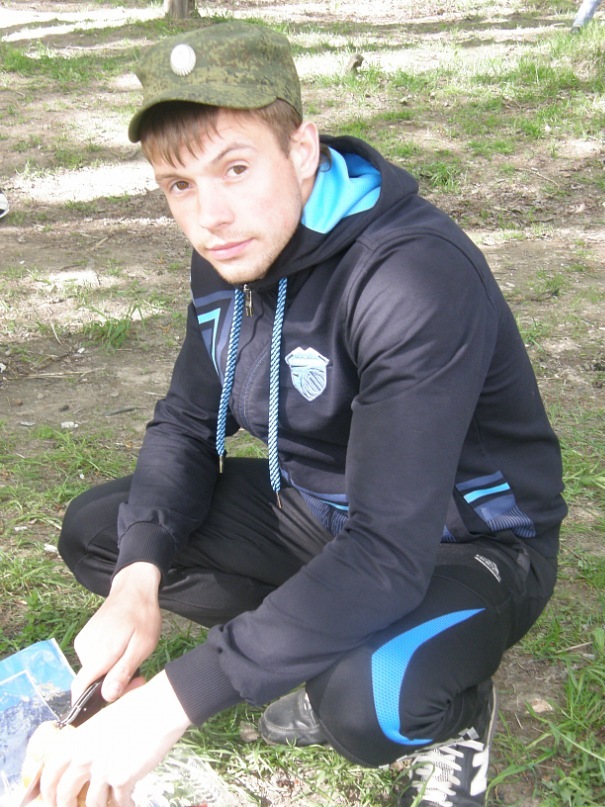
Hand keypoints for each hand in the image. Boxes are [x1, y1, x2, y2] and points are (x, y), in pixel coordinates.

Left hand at [38, 671, 190, 806]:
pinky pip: (120, 801)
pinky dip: (125, 804)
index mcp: (77, 739)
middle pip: (65, 793)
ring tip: (109, 803)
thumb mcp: (104, 719)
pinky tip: (130, 801)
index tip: (52, 797)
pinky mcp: (122, 778)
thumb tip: (86, 761)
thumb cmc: (138, 707)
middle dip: (67, 806)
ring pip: (93, 802)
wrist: (161, 707)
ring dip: (101, 806)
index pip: (51, 771)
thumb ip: (90, 741)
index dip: (48, 789)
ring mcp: (103, 769)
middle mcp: (85, 756)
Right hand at [73, 563, 162, 702]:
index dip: (94, 700)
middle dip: (114, 683)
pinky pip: (93, 659)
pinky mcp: (86, 637)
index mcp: (98, 653)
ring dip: (112, 671)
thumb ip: (123, 672)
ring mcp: (83, 642)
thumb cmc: (142, 617)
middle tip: (139, 675)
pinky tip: (123, 650)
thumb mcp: (142, 646)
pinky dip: (108, 660)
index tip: (119, 693)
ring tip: (133, 657)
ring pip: (93, 671)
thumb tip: (107, 697)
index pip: (79, 688)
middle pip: (91, 681)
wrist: (134, 589)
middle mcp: (85, 649)